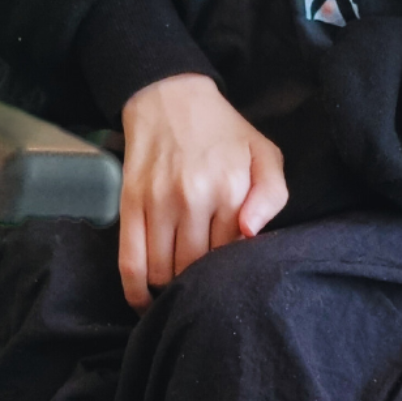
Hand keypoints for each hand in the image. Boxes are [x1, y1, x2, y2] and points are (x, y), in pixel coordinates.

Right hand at [115, 70, 289, 305]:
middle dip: (201, 282)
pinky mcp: (130, 204)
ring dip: (171, 287)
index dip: (231, 270)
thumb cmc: (223, 132)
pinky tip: (144, 303)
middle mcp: (194, 198)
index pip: (232, 256)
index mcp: (231, 189)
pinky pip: (130, 261)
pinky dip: (136, 290)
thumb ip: (272, 195)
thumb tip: (250, 235)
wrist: (170, 97)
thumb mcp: (264, 154)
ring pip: (163, 271)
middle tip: (205, 283)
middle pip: (197, 269)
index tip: (230, 273)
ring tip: (179, 287)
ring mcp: (158, 203)